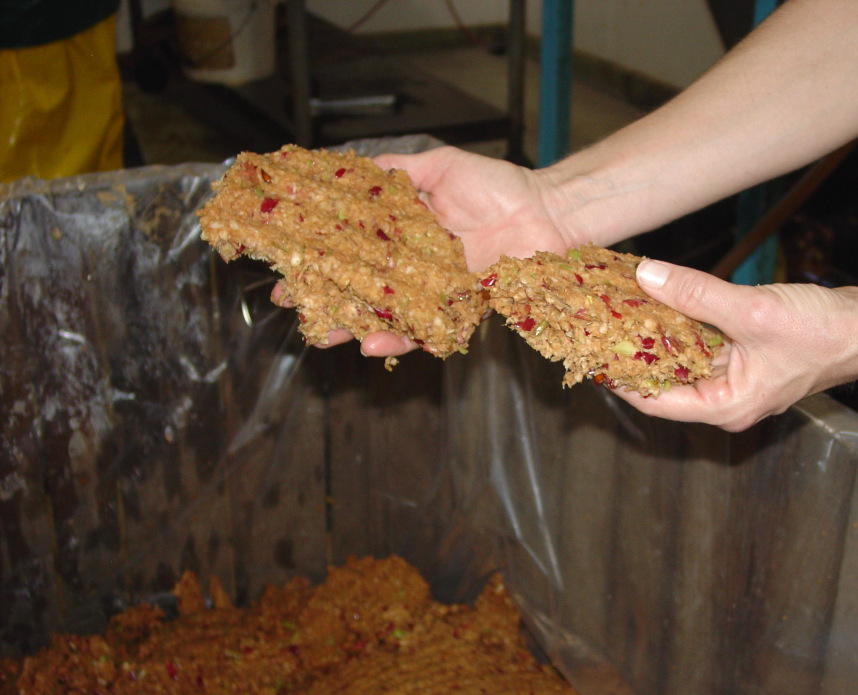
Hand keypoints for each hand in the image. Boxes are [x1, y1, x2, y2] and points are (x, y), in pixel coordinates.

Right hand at [289, 147, 573, 355]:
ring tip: (327, 337)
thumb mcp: (441, 167)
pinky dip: (402, 338)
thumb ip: (400, 172)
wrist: (547, 210)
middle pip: (364, 289)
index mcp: (404, 235)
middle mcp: (415, 267)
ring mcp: (436, 292)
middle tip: (295, 309)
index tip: (287, 265)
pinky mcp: (460, 311)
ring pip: (390, 316)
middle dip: (327, 303)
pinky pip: (428, 330)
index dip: (321, 259)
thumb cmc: (498, 185)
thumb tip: (351, 168)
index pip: (354, 250)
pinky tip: (376, 341)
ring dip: (356, 328)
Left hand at [616, 260, 857, 431]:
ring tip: (622, 307)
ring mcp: (736, 377)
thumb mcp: (752, 312)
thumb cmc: (825, 334)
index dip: (619, 378)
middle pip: (665, 379)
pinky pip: (703, 342)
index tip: (590, 353)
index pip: (654, 401)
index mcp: (725, 406)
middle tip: (601, 323)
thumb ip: (697, 295)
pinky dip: (683, 323)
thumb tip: (647, 276)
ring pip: (683, 358)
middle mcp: (726, 398)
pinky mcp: (745, 355)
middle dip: (634, 352)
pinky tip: (662, 298)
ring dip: (656, 334)